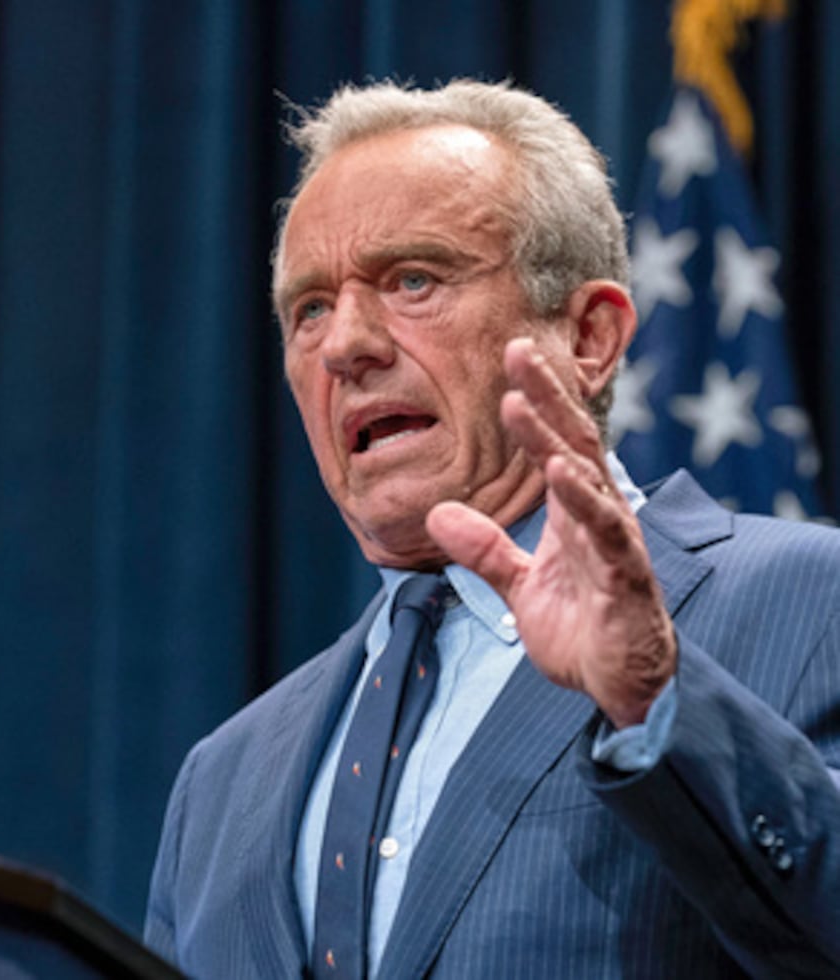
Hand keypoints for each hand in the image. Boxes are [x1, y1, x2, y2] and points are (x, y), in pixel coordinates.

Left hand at [426, 337, 675, 728]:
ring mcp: (615, 543)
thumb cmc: (580, 629)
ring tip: (522, 402)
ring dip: (552, 438)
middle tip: (517, 349)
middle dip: (547, 395)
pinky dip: (584, 500)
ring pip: (586, 478)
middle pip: (573, 442)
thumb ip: (484, 549)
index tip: (511, 357)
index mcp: (575, 512)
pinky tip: (561, 471)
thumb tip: (436, 515)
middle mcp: (599, 515)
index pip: (556, 443)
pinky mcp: (625, 577)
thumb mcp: (519, 586)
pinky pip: (606, 532)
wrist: (618, 686)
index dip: (538, 399)